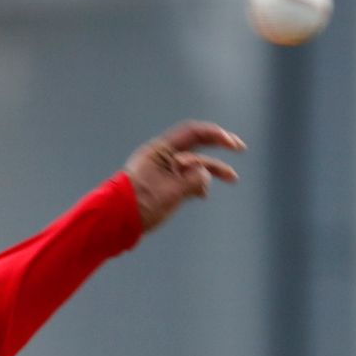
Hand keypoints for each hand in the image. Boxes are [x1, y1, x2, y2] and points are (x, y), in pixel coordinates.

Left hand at [123, 122, 244, 231]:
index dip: (215, 135)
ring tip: (233, 178)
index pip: (192, 134)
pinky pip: (187, 180)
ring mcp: (164, 171)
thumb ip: (192, 180)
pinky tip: (204, 195)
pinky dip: (198, 185)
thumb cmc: (139, 204)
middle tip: (240, 147)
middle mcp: (163, 157)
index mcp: (160, 151)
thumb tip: (204, 175)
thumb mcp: (170, 192)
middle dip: (218, 147)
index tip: (232, 144)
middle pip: (196, 146)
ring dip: (212, 170)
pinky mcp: (165, 185)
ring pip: (194, 166)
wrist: (115, 221)